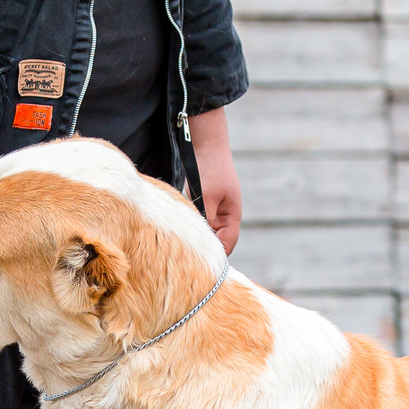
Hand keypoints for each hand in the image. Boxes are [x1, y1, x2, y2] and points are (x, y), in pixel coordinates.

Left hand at [187, 108, 241, 252]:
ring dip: (195, 236)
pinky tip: (176, 227)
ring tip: (179, 246)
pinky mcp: (203, 201)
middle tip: (185, 260)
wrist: (205, 141)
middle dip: (204, 249)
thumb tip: (201, 241)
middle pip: (216, 240)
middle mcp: (225, 214)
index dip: (216, 256)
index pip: (227, 244)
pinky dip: (190, 224)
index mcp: (232, 215)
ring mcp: (214, 207)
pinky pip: (197, 219)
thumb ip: (205, 217)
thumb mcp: (206, 195)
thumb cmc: (209, 167)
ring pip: (205, 230)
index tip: (199, 266)